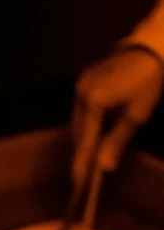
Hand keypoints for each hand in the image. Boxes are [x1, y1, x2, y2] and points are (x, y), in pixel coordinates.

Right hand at [71, 47, 163, 186]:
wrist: (152, 48)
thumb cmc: (149, 82)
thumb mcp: (138, 114)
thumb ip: (118, 141)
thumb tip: (104, 167)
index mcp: (94, 101)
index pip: (85, 139)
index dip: (81, 162)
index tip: (77, 182)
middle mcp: (81, 92)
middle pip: (77, 131)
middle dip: (81, 151)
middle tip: (83, 173)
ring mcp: (80, 84)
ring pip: (77, 120)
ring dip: (84, 137)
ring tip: (88, 155)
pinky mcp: (84, 79)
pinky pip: (81, 108)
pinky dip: (86, 122)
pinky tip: (93, 132)